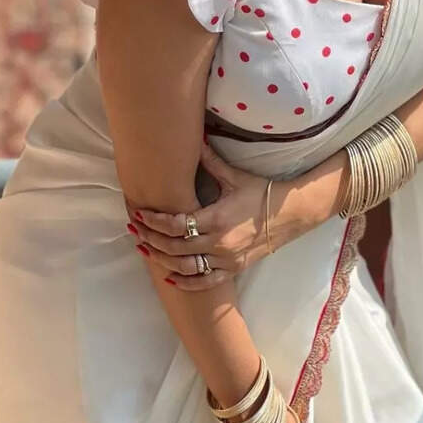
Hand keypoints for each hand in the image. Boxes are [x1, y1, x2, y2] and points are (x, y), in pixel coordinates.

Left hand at [125, 142, 283, 289]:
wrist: (289, 215)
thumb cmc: (260, 193)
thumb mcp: (235, 176)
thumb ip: (211, 161)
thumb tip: (195, 139)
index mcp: (217, 218)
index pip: (177, 224)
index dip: (155, 221)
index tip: (140, 214)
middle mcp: (219, 242)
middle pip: (175, 247)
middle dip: (151, 239)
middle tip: (134, 231)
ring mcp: (226, 259)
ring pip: (185, 266)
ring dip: (161, 260)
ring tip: (144, 250)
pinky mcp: (233, 269)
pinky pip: (205, 282)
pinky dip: (185, 282)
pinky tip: (169, 277)